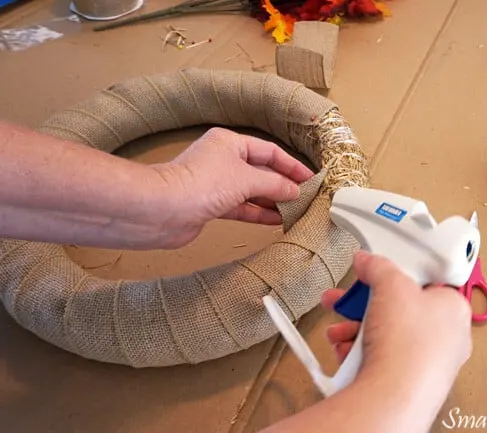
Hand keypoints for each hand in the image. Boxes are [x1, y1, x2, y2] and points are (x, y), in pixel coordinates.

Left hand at [150, 127, 312, 247]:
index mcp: (230, 143)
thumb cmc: (202, 184)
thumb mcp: (246, 179)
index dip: (291, 165)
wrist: (163, 209)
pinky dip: (258, 213)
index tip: (309, 178)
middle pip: (261, 171)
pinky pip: (241, 207)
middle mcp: (223, 160)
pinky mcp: (211, 205)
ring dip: (272, 201)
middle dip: (283, 185)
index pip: (269, 151)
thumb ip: (274, 184)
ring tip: (294, 211)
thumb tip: (294, 191)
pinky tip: (276, 220)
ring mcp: (217, 184)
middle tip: (305, 197)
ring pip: (251, 191)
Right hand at [321, 251, 472, 385]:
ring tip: (338, 330)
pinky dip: (360, 353)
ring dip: (356, 329)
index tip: (378, 272)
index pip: (427, 282)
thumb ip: (377, 266)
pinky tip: (346, 350)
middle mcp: (446, 337)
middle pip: (400, 310)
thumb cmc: (408, 342)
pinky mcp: (408, 382)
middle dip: (365, 305)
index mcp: (454, 308)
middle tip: (347, 300)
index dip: (398, 275)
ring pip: (387, 336)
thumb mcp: (391, 284)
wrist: (394, 395)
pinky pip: (381, 359)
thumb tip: (368, 260)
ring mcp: (428, 362)